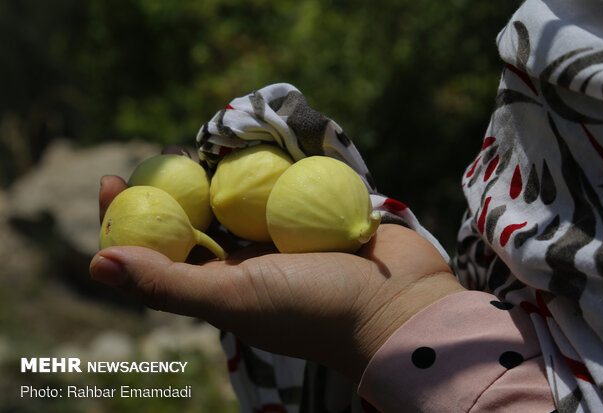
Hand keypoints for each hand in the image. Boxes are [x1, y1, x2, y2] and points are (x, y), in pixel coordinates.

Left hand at [91, 174, 463, 381]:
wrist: (396, 304)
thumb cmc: (310, 309)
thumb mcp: (232, 298)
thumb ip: (166, 282)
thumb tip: (94, 263)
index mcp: (221, 284)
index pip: (162, 248)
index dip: (130, 217)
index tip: (112, 179)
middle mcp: (247, 259)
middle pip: (197, 215)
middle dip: (173, 184)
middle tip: (158, 154)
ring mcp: (281, 234)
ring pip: (238, 194)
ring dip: (219, 170)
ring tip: (200, 145)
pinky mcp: (313, 213)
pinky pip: (280, 182)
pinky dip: (264, 164)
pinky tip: (251, 144)